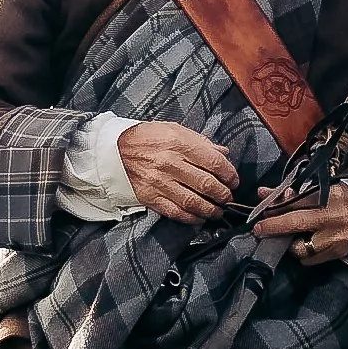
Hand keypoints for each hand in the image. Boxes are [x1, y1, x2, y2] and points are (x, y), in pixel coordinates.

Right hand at [117, 122, 239, 222]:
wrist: (114, 150)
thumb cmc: (147, 137)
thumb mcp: (174, 130)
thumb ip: (201, 142)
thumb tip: (223, 153)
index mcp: (179, 143)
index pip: (214, 162)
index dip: (229, 174)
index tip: (234, 180)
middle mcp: (170, 163)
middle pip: (207, 184)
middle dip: (223, 194)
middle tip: (227, 197)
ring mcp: (160, 182)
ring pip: (194, 202)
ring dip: (211, 210)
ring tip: (218, 211)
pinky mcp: (150, 197)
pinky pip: (176, 212)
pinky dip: (191, 218)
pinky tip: (199, 218)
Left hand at [254, 182, 347, 265]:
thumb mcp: (325, 189)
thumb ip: (295, 193)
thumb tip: (265, 193)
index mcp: (330, 195)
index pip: (295, 201)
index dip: (274, 207)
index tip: (259, 212)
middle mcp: (332, 218)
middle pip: (294, 223)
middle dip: (273, 228)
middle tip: (259, 230)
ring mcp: (335, 238)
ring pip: (301, 248)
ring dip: (289, 245)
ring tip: (288, 239)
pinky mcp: (338, 253)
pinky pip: (311, 259)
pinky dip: (304, 254)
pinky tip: (304, 246)